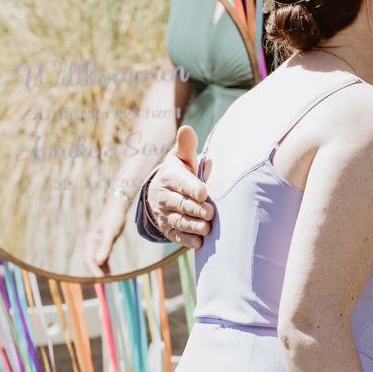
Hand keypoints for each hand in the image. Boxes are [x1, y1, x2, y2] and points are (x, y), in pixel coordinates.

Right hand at [81, 201, 125, 275]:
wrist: (117, 207)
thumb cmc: (112, 217)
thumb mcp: (109, 232)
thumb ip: (104, 246)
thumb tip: (98, 262)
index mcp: (89, 241)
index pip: (89, 260)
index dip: (94, 271)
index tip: (101, 280)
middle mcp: (91, 245)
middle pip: (92, 263)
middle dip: (98, 273)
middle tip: (107, 284)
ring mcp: (97, 245)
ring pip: (98, 262)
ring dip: (102, 271)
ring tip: (110, 281)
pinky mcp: (104, 245)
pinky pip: (103, 259)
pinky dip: (106, 267)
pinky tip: (111, 274)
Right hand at [143, 127, 212, 249]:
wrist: (161, 191)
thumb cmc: (180, 171)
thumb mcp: (181, 157)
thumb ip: (186, 145)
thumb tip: (187, 129)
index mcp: (170, 177)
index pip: (180, 183)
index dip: (192, 188)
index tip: (204, 193)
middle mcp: (165, 197)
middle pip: (181, 204)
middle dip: (195, 209)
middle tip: (211, 212)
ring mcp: (166, 214)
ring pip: (179, 221)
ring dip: (193, 226)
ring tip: (207, 228)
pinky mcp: (169, 229)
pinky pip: (177, 236)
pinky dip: (188, 240)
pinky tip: (200, 242)